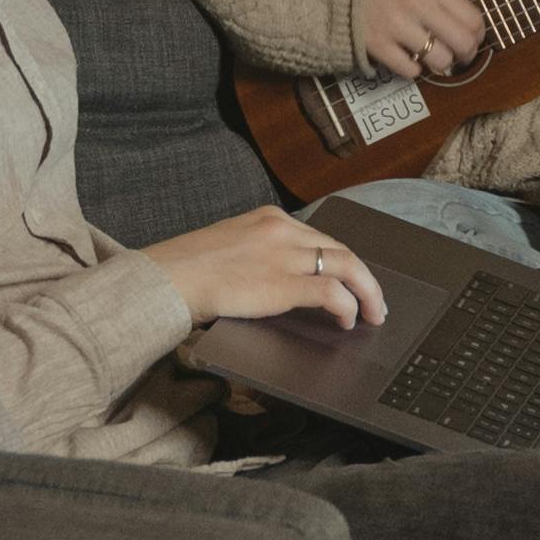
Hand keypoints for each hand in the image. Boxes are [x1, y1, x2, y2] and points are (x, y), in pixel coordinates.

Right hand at [156, 206, 391, 335]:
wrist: (165, 279)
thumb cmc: (186, 270)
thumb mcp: (228, 247)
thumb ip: (257, 255)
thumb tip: (278, 280)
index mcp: (267, 218)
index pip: (320, 237)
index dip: (343, 262)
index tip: (352, 280)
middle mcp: (281, 229)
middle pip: (340, 248)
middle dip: (363, 277)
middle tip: (374, 301)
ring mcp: (283, 254)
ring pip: (346, 265)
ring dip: (367, 292)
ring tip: (373, 314)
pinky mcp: (281, 283)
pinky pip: (331, 291)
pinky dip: (348, 306)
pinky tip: (347, 321)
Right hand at [350, 0, 488, 87]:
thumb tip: (469, 28)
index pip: (473, 19)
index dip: (478, 34)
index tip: (473, 39)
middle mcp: (417, 5)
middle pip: (462, 43)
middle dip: (466, 54)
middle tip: (460, 56)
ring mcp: (397, 27)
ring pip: (440, 60)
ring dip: (440, 63)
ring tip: (433, 58)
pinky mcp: (378, 46)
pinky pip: (411, 71)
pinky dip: (414, 70)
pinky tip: (409, 59)